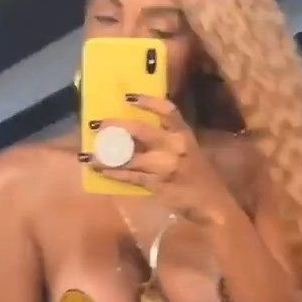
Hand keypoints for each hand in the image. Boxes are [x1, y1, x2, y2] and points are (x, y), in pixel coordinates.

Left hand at [89, 95, 232, 225]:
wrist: (212, 205)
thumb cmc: (199, 177)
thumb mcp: (188, 152)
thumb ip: (167, 141)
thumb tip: (135, 134)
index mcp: (184, 134)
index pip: (167, 110)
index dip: (147, 101)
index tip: (128, 97)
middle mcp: (175, 146)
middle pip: (140, 130)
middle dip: (115, 126)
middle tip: (97, 125)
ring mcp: (165, 165)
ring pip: (129, 157)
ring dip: (106, 156)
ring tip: (89, 155)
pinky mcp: (157, 184)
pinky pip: (130, 176)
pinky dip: (113, 173)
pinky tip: (100, 171)